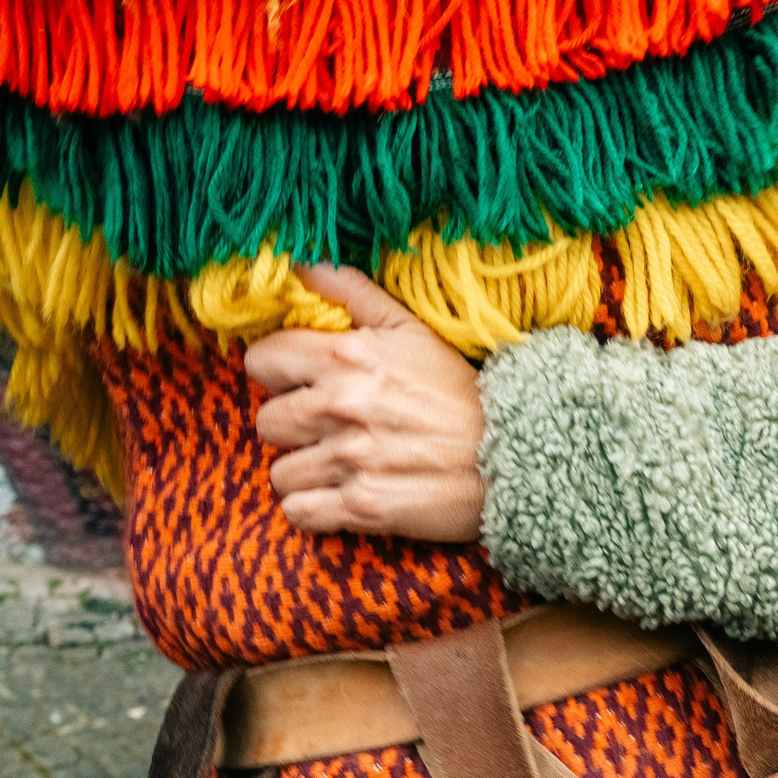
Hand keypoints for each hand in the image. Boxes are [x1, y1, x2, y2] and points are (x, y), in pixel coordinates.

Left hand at [243, 264, 488, 541]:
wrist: (514, 456)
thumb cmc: (461, 393)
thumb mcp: (413, 331)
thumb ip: (354, 295)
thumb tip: (307, 264)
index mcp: (347, 357)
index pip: (262, 361)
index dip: (277, 373)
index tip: (298, 383)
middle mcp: (341, 407)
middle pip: (268, 422)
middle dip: (292, 427)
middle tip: (323, 430)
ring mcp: (350, 460)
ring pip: (281, 472)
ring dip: (303, 472)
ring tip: (335, 466)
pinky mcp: (362, 506)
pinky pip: (300, 512)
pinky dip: (312, 509)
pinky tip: (334, 498)